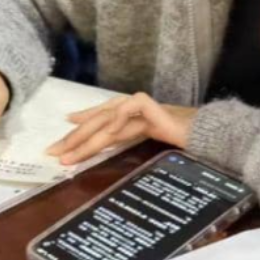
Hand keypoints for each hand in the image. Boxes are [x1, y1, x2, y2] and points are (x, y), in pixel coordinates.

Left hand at [47, 93, 195, 164]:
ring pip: (105, 120)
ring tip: (70, 153)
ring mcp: (139, 106)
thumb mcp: (145, 142)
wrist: (206, 134)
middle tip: (54, 152)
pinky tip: (107, 134)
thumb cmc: (179, 140)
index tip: (59, 144)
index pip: (97, 122)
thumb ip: (123, 139)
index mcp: (128, 116)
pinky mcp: (151, 106)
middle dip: (73, 138)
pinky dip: (117, 120)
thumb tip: (99, 146)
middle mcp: (130, 109)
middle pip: (95, 123)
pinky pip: (128, 110)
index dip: (77, 131)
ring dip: (86, 138)